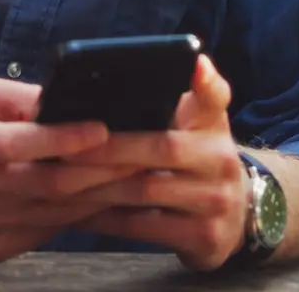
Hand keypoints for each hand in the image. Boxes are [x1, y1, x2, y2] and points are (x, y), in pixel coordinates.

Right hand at [0, 74, 130, 265]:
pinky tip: (106, 202)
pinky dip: (78, 216)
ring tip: (143, 178)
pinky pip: (45, 233)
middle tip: (148, 155)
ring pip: (57, 212)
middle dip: (106, 170)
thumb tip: (68, 99)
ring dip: (103, 196)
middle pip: (52, 184)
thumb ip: (16, 97)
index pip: (22, 143)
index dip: (66, 138)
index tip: (104, 129)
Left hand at [62, 57, 249, 270]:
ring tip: (59, 178)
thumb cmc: (201, 159)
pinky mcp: (203, 237)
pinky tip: (77, 210)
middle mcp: (220, 161)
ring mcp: (215, 202)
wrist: (239, 217)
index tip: (193, 63)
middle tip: (65, 146)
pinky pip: (142, 227)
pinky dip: (106, 218)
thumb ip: (184, 95)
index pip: (215, 97)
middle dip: (109, 147)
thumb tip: (173, 61)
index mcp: (215, 127)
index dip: (206, 80)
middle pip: (161, 148)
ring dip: (98, 185)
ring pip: (146, 191)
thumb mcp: (202, 124)